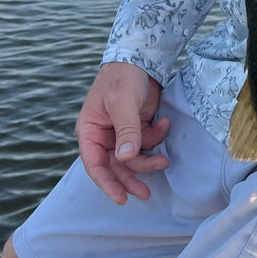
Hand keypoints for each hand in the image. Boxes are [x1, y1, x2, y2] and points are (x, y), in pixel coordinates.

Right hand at [75, 62, 170, 204]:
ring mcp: (122, 132)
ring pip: (134, 157)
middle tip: (146, 194)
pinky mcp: (138, 127)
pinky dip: (157, 137)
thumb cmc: (122, 78)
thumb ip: (126, 131)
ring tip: (165, 160)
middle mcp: (104, 135)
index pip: (95, 164)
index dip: (107, 183)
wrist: (141, 59)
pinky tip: (165, 123)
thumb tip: (125, 158)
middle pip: (116, 166)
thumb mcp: (122, 103)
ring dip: (149, 159)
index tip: (121, 198)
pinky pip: (147, 141)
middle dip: (131, 179)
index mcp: (90, 131)